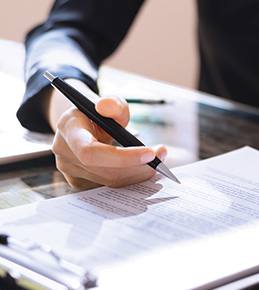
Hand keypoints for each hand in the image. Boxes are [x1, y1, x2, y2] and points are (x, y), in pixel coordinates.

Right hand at [46, 80, 166, 188]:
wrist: (84, 125)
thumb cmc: (99, 113)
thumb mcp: (110, 103)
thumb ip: (114, 103)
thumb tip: (108, 106)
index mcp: (68, 130)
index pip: (91, 152)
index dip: (122, 157)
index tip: (150, 153)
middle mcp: (64, 153)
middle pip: (106, 171)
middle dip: (139, 166)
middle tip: (162, 155)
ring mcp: (70, 171)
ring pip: (111, 181)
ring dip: (139, 173)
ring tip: (157, 160)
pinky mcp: (80, 182)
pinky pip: (110, 185)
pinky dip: (131, 178)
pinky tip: (143, 168)